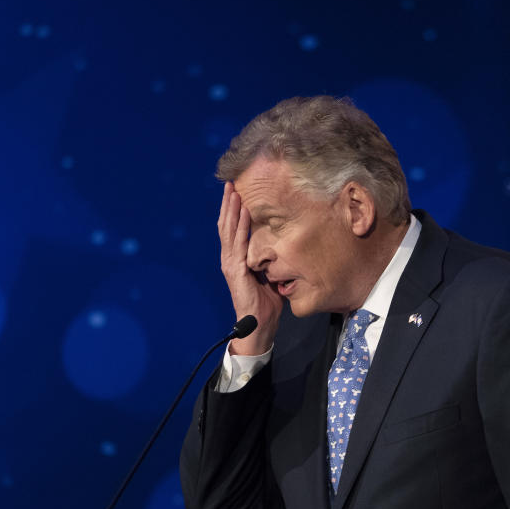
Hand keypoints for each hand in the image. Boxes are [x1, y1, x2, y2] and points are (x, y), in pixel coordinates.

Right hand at [217, 182, 282, 354]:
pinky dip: (240, 227)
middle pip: (227, 224)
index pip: (233, 228)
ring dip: (231, 210)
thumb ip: (271, 259)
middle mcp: (230, 258)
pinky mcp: (235, 270)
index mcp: (237, 258)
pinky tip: (244, 213)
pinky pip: (237, 244)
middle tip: (230, 182)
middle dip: (229, 203)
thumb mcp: (271, 274)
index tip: (237, 190)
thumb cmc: (266, 302)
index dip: (234, 210)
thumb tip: (282, 244)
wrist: (259, 326)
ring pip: (229, 230)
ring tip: (233, 191)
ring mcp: (230, 263)